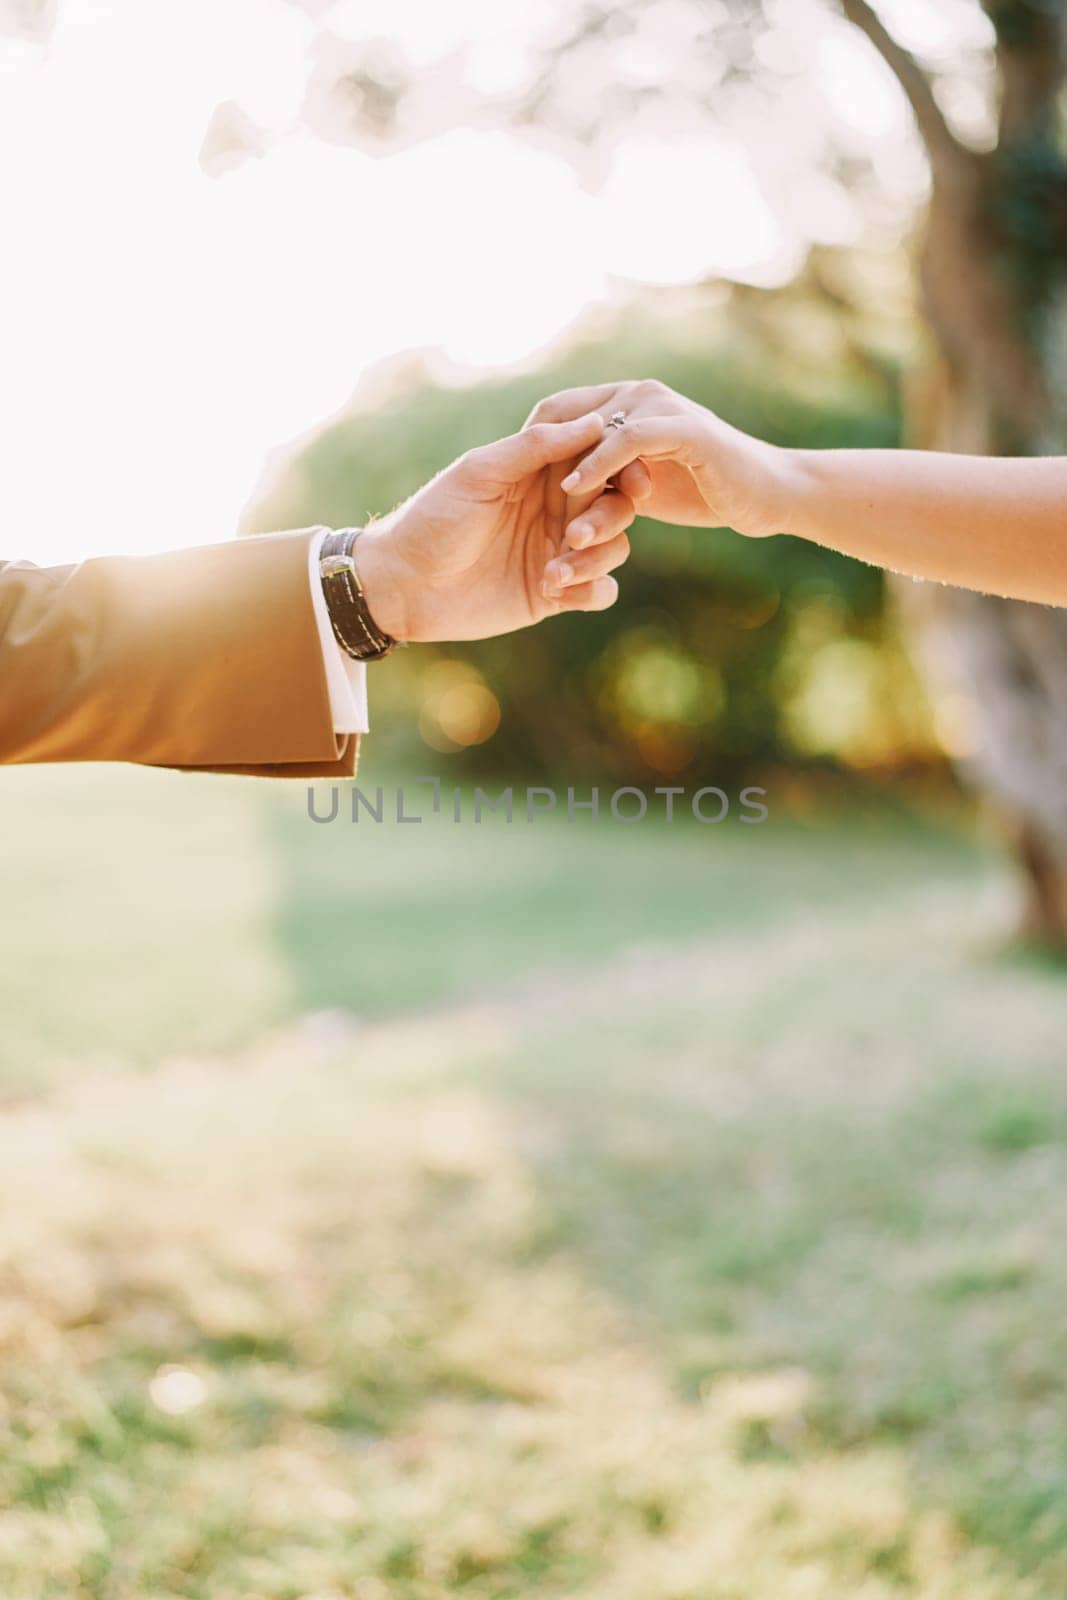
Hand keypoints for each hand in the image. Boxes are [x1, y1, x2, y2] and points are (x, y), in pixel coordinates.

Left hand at [353, 414, 635, 642]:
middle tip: (572, 535)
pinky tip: (553, 590)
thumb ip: (535, 447)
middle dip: (606, 519)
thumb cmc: (434, 517)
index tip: (625, 477)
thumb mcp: (480, 472)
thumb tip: (596, 422)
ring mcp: (558, 551)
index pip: (599, 462)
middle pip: (617, 506)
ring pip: (614, 549)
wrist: (405, 583)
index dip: (620, 467)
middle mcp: (557, 510)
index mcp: (542, 473)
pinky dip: (591, 591)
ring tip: (553, 574)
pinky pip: (600, 592)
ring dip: (594, 560)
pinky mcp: (554, 594)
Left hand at [527, 382, 798, 555]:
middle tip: (515, 503)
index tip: (511, 493)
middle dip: (538, 461)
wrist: (767, 497)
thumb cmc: (707, 490)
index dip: (530, 448)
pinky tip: (575, 489)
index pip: (556, 412)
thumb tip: (555, 492)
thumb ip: (601, 477)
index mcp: (621, 403)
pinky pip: (628, 438)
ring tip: (545, 512)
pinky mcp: (682, 427)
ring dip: (565, 471)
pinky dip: (598, 461)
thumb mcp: (639, 485)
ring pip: (591, 431)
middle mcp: (636, 395)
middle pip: (564, 417)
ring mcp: (659, 406)